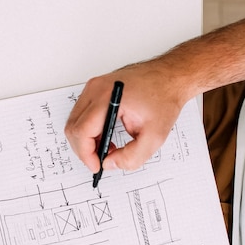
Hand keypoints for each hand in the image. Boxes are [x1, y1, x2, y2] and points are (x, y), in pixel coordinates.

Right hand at [65, 59, 196, 171]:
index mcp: (107, 97)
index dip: (86, 154)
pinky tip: (106, 137)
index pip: (81, 131)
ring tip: (108, 148)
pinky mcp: (96, 89)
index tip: (97, 166)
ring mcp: (94, 87)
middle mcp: (95, 89)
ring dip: (86, 141)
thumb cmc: (164, 98)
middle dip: (84, 150)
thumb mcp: (154, 136)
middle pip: (73, 128)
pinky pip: (81, 115)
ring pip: (75, 122)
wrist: (171, 78)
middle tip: (101, 161)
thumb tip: (109, 163)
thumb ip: (132, 157)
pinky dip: (89, 131)